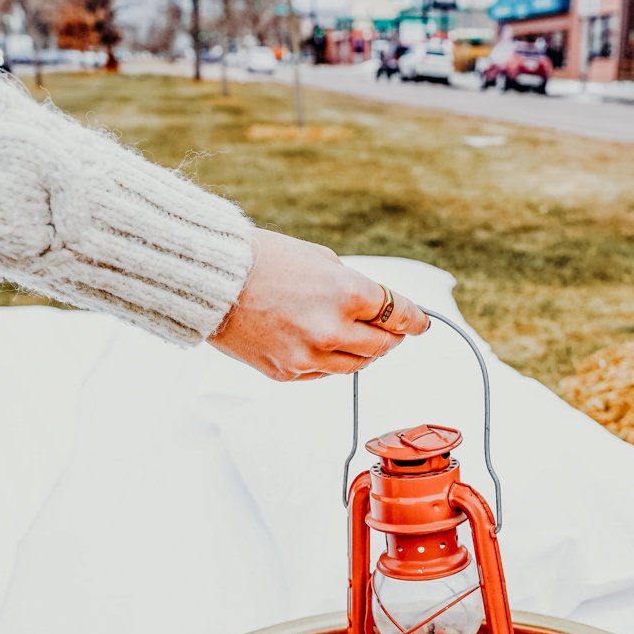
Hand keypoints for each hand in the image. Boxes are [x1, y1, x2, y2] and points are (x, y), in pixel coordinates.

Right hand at [209, 229, 428, 379]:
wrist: (212, 280)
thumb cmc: (261, 260)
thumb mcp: (321, 259)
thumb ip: (353, 287)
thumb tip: (375, 308)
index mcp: (347, 294)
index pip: (399, 315)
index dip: (415, 320)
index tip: (421, 324)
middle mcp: (332, 330)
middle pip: (382, 346)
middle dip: (391, 337)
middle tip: (392, 332)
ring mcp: (309, 357)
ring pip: (356, 366)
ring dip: (363, 353)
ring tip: (358, 339)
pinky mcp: (288, 373)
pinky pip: (322, 374)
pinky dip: (329, 361)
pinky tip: (321, 345)